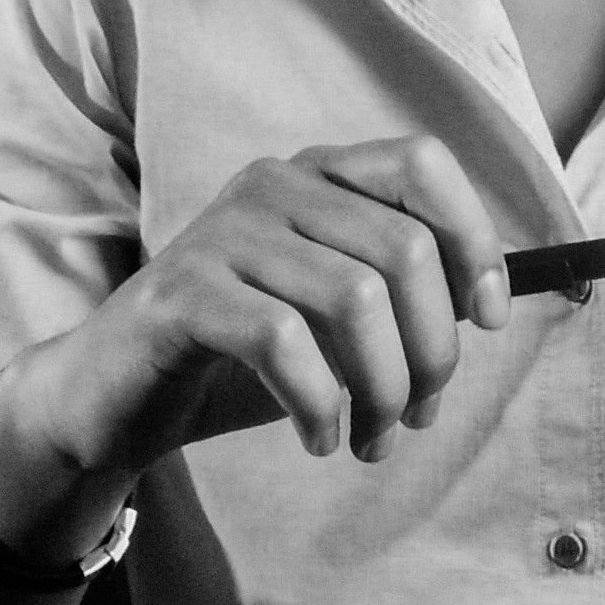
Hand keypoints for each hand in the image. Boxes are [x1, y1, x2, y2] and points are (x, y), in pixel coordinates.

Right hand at [15, 134, 511, 477]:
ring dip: (383, 389)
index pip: (422, 165)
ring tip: (371, 439)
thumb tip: (490, 304)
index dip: (474, 239)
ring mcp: (224, 230)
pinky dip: (320, 403)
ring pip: (355, 298)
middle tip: (417, 415)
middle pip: (404, 248)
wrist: (115, 395)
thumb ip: (402, 293)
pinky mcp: (183, 291)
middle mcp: (276, 181)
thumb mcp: (334, 314)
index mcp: (320, 173)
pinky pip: (283, 341)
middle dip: (433, 349)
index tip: (489, 319)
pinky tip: (320, 438)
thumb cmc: (245, 355)